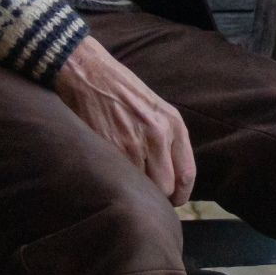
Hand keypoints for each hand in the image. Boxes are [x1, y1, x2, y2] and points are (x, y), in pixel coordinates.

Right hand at [52, 34, 194, 203]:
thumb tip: (171, 179)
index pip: (186, 174)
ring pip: (143, 188)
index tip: (172, 201)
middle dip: (157, 196)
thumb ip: (167, 139)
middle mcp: (158, 133)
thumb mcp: (156, 109)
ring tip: (126, 183)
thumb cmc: (121, 92)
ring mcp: (133, 142)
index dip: (180, 195)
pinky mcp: (109, 146)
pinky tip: (111, 173)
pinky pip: (120, 178)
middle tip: (145, 194)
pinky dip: (116, 181)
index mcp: (173, 124)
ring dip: (134, 190)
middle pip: (166, 188)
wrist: (88, 73)